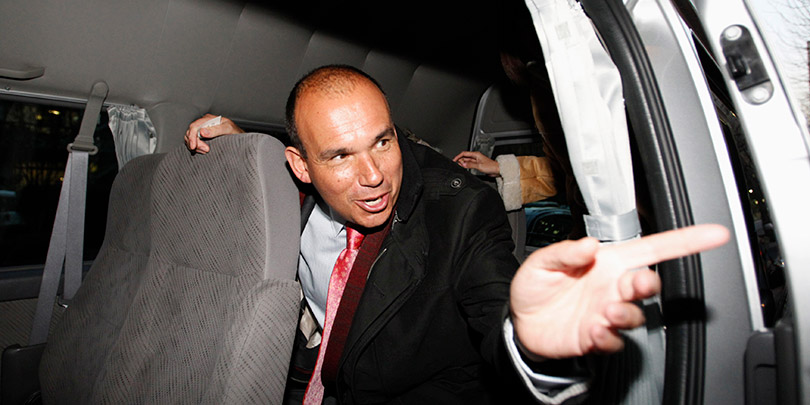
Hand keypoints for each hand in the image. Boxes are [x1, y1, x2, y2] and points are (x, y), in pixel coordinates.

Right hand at [184, 114, 244, 153]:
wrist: (239, 136)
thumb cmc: (235, 131)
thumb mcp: (228, 129)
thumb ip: (216, 130)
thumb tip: (202, 132)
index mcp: (208, 119)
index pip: (194, 126)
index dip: (192, 137)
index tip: (194, 146)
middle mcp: (203, 123)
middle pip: (191, 132)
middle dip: (195, 143)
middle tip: (205, 150)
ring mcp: (202, 129)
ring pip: (189, 137)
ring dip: (195, 146)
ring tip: (205, 151)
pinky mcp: (202, 137)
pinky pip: (193, 141)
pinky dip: (196, 147)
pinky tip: (202, 150)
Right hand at [453, 151, 499, 175]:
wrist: (497, 170)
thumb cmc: (491, 166)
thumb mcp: (479, 166)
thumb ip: (470, 165)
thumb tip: (463, 164)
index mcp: (476, 154)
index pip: (464, 153)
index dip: (458, 156)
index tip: (454, 160)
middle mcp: (476, 157)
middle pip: (465, 157)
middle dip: (460, 160)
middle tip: (456, 164)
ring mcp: (476, 161)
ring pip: (467, 160)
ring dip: (463, 163)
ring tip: (459, 166)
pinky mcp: (477, 165)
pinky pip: (469, 164)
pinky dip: (466, 165)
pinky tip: (464, 167)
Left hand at [510, 224, 728, 358]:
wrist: (521, 322)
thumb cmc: (536, 286)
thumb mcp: (542, 261)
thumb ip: (565, 252)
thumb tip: (590, 245)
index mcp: (607, 262)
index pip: (651, 249)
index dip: (685, 241)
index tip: (714, 234)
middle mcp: (612, 288)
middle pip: (647, 284)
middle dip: (649, 283)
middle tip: (638, 284)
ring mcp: (606, 314)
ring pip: (634, 315)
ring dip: (626, 313)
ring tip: (608, 311)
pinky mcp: (596, 339)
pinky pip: (613, 341)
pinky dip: (607, 338)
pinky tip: (594, 331)